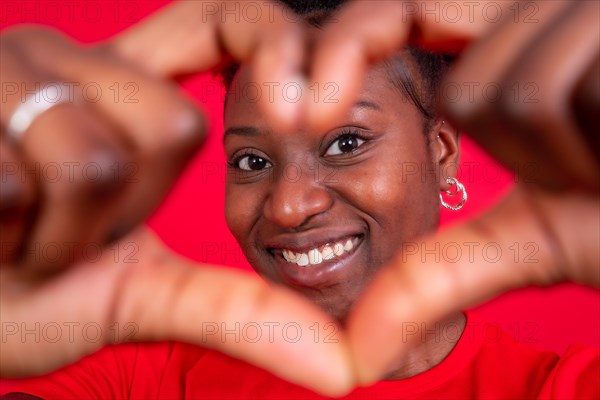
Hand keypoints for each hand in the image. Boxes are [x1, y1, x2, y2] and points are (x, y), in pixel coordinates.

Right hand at [1, 2, 354, 395]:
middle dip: (126, 215)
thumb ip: (235, 313)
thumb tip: (340, 368)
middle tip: (67, 231)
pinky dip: (8, 237)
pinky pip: (20, 186)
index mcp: (121, 89)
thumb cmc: (27, 293)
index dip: (273, 49)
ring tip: (19, 233)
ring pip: (96, 164)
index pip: (227, 22)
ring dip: (62, 237)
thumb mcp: (140, 295)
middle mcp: (70, 58)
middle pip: (174, 129)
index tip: (305, 113)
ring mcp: (9, 68)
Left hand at [306, 0, 597, 383]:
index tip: (301, 110)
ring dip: (566, 152)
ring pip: (514, 91)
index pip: (399, 13)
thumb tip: (354, 356)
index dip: (347, 49)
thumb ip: (434, 279)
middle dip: (525, 151)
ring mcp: (585, 13)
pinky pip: (556, 92)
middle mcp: (546, 9)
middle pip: (472, 87)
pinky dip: (595, 135)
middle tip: (596, 163)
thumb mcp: (527, 244)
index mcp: (507, 42)